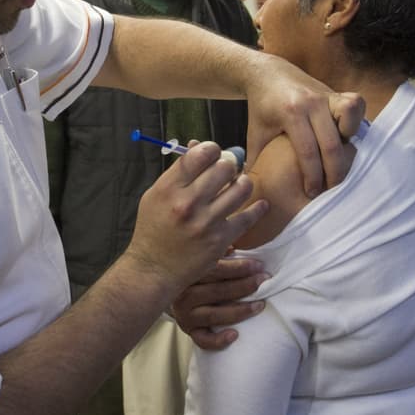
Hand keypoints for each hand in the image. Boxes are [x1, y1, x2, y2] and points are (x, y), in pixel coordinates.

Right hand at [123, 142, 266, 297]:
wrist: (154, 268)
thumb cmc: (154, 229)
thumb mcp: (156, 195)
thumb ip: (178, 172)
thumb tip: (198, 145)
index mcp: (169, 188)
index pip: (199, 154)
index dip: (212, 149)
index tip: (214, 153)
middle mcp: (187, 203)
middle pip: (223, 167)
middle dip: (229, 165)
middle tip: (228, 170)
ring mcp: (206, 222)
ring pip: (241, 188)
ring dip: (243, 183)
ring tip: (239, 185)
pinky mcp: (220, 239)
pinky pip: (248, 217)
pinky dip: (257, 209)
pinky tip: (260, 204)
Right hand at [171, 257, 268, 349]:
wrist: (167, 291)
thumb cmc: (194, 273)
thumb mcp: (201, 260)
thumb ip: (216, 254)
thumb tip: (233, 247)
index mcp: (187, 274)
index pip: (215, 269)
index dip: (238, 267)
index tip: (258, 265)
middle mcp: (183, 295)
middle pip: (217, 291)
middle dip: (244, 286)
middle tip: (263, 280)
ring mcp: (185, 315)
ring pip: (214, 315)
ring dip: (240, 310)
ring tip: (260, 305)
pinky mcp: (189, 331)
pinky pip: (203, 340)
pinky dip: (218, 340)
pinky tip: (235, 334)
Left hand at [245, 56, 364, 194]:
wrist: (268, 74)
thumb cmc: (262, 109)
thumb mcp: (255, 134)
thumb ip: (255, 160)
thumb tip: (250, 189)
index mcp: (290, 113)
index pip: (307, 151)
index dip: (312, 177)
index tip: (312, 193)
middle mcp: (311, 102)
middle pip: (331, 143)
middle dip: (334, 172)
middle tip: (332, 189)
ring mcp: (326, 95)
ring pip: (349, 116)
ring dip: (349, 141)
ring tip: (341, 159)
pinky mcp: (335, 93)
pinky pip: (355, 104)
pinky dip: (355, 122)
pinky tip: (346, 138)